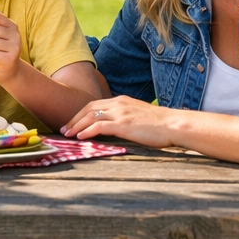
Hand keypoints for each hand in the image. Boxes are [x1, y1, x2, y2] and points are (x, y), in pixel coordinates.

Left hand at [63, 96, 179, 147]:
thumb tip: (116, 127)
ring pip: (91, 116)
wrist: (173, 124)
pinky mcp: (123, 124)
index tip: (72, 123)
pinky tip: (81, 138)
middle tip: (64, 129)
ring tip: (68, 135)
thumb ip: (125, 118)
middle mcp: (119, 103)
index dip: (81, 114)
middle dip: (74, 119)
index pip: (94, 104)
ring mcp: (120, 113)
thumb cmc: (160, 125)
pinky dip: (87, 131)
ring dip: (77, 126)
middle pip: (88, 108)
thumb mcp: (139, 116)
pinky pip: (99, 126)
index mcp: (122, 100)